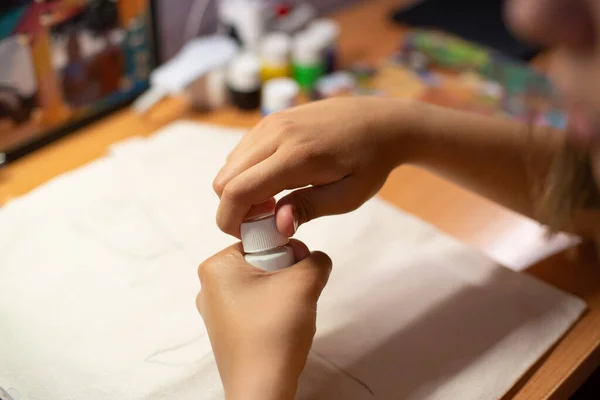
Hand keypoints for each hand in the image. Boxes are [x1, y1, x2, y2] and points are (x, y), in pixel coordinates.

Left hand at [197, 240, 331, 399]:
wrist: (263, 388)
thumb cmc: (274, 331)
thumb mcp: (304, 282)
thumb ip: (316, 259)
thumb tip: (315, 259)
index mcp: (215, 266)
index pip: (261, 240)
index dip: (287, 253)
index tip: (298, 274)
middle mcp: (209, 286)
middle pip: (262, 263)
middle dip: (287, 276)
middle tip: (296, 297)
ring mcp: (216, 311)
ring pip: (262, 286)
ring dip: (284, 295)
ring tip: (289, 316)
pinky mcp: (227, 331)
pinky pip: (257, 308)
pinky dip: (274, 313)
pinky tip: (282, 329)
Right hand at [213, 97, 416, 236]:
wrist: (382, 122)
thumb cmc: (370, 163)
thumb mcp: (347, 195)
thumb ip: (307, 209)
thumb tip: (275, 227)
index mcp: (297, 156)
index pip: (237, 191)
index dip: (230, 221)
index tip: (247, 237)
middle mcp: (277, 133)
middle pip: (224, 179)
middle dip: (234, 208)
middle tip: (266, 220)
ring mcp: (272, 122)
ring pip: (229, 165)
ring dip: (240, 189)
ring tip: (275, 201)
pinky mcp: (272, 118)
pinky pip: (241, 151)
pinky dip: (246, 172)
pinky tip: (276, 180)